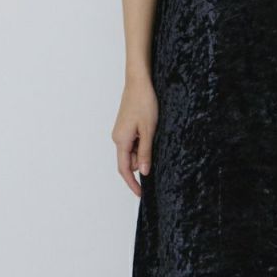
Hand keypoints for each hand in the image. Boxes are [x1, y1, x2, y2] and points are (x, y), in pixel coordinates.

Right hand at [112, 77, 158, 196]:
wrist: (139, 82)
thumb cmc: (144, 103)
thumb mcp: (149, 130)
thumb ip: (145, 152)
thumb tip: (143, 172)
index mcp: (121, 141)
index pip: (124, 169)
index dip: (132, 183)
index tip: (141, 194)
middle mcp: (117, 138)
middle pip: (129, 161)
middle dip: (142, 164)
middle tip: (159, 157)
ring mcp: (121, 132)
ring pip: (132, 151)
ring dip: (144, 151)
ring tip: (155, 136)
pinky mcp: (126, 126)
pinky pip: (134, 142)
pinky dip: (143, 144)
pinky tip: (152, 133)